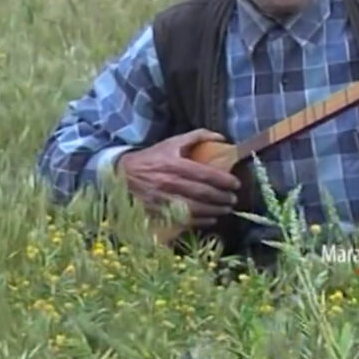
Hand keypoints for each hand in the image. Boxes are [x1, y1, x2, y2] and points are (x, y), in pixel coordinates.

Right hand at [116, 129, 240, 227]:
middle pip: (202, 193)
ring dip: (214, 211)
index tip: (236, 184)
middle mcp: (169, 183)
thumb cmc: (153, 157)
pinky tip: (211, 219)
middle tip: (234, 199)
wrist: (123, 175)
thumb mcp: (173, 142)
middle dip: (222, 198)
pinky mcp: (158, 213)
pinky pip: (183, 221)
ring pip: (195, 209)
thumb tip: (222, 138)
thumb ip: (198, 137)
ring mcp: (163, 200)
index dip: (223, 180)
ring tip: (226, 209)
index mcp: (174, 164)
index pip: (205, 174)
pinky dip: (199, 222)